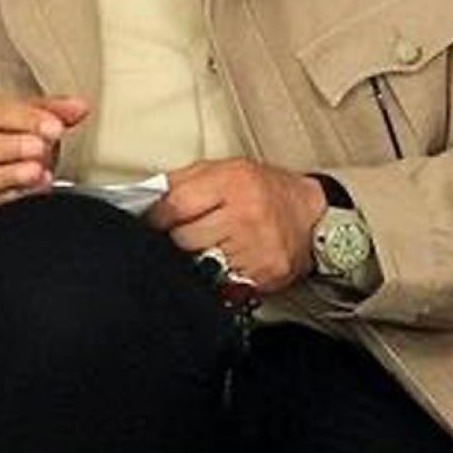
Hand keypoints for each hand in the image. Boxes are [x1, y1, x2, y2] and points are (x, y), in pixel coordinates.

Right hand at [0, 92, 89, 260]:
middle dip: (11, 146)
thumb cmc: (14, 139)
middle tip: (41, 147)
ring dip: (9, 174)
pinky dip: (13, 196)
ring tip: (38, 171)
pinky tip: (34, 190)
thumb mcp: (35, 119)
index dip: (24, 118)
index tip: (54, 126)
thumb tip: (78, 107)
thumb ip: (55, 111)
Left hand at [145, 158, 326, 292]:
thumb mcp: (220, 169)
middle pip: (184, 239)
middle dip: (178, 238)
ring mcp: (257, 248)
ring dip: (198, 258)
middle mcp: (246, 215)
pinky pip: (223, 282)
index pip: (174, 206)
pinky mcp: (266, 275)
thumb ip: (180, 181)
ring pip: (201, 263)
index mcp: (231, 182)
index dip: (155, 218)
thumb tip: (143, 199)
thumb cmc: (260, 189)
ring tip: (212, 243)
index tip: (150, 222)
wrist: (309, 214)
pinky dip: (219, 274)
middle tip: (189, 232)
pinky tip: (228, 259)